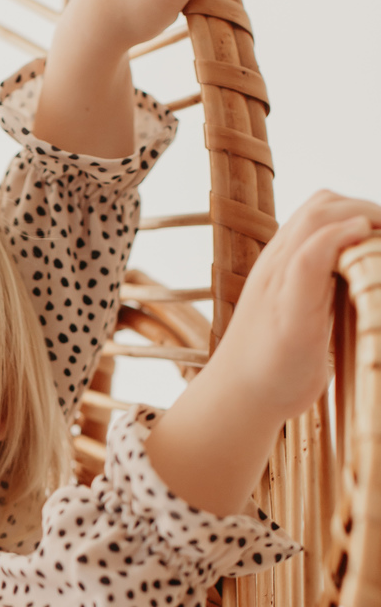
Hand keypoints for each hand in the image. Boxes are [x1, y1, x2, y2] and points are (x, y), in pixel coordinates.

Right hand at [145, 190, 380, 514]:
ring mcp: (279, 283)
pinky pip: (310, 256)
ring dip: (360, 219)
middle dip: (367, 209)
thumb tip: (357, 276)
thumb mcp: (305, 316)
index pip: (320, 211)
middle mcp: (278, 265)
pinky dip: (339, 240)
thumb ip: (321, 290)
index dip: (357, 210)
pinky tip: (363, 245)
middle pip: (322, 206)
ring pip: (317, 219)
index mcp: (284, 265)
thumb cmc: (276, 364)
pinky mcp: (289, 310)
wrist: (240, 401)